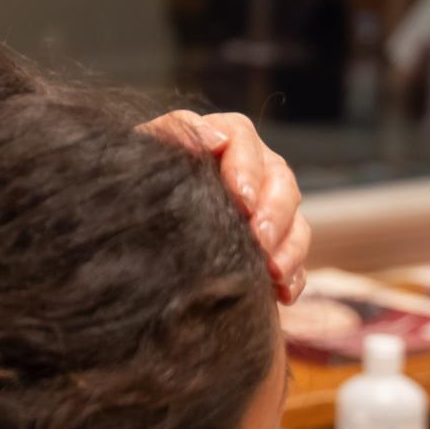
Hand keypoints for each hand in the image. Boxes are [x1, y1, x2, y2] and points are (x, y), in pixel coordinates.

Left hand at [143, 110, 309, 302]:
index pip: (241, 138)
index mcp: (219, 138)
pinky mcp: (274, 240)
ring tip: (273, 270)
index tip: (242, 201)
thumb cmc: (136, 181)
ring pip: (294, 217)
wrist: (133, 225)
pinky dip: (295, 273)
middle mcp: (251, 165)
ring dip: (288, 244)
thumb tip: (213, 138)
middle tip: (259, 239)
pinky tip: (282, 293)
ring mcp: (267, 203)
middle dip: (273, 211)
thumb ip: (172, 134)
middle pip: (279, 179)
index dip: (246, 169)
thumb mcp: (144, 152)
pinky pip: (296, 255)